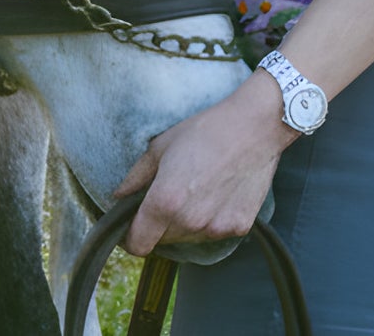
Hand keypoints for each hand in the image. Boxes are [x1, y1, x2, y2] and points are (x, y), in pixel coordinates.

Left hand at [111, 70, 295, 255]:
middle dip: (156, 226)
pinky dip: (207, 221)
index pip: (138, 244)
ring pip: (186, 239)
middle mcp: (190, 221)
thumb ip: (137, 176)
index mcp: (166, 201)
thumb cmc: (204, 131)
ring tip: (193, 191)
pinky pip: (212, 233)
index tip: (130, 226)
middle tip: (164, 197)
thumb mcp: (161, 146)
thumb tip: (119, 195)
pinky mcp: (238, 228)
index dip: (130, 238)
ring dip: (181, 224)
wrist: (254, 128)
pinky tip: (215, 194)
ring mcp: (216, 228)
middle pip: (161, 241)